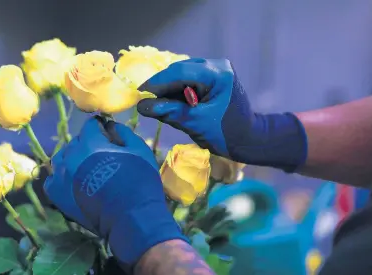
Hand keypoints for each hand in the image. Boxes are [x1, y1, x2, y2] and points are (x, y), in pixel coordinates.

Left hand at [43, 116, 185, 267]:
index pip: (90, 125)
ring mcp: (61, 176)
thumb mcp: (139, 150)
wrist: (131, 217)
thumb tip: (110, 125)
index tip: (106, 133)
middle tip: (101, 154)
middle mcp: (71, 156)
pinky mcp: (56, 195)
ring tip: (85, 167)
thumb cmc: (139, 181)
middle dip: (88, 143)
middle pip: (76, 141)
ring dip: (72, 158)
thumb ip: (123, 132)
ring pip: (61, 158)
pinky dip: (62, 177)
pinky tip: (74, 181)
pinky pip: (53, 178)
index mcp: (90, 143)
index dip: (100, 127)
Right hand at [137, 58, 306, 171]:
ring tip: (158, 104)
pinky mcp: (213, 76)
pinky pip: (189, 78)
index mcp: (217, 74)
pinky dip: (178, 89)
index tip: (140, 92)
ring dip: (169, 87)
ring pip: (182, 73)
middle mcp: (217, 65)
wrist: (248, 138)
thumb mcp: (194, 123)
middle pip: (180, 69)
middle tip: (146, 100)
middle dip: (162, 85)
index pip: (180, 71)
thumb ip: (169, 112)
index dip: (158, 81)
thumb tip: (142, 106)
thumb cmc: (225, 134)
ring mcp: (216, 69)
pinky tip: (171, 102)